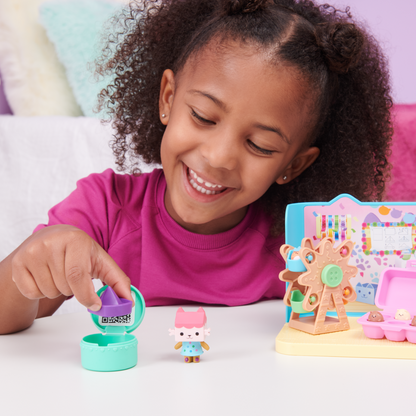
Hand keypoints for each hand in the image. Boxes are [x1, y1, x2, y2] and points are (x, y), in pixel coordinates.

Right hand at [11, 225, 131, 310]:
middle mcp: (51, 243)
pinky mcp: (18, 263)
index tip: (95, 305)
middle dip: (73, 290)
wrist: (51, 238)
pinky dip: (41, 292)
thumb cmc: (79, 251)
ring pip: (49, 291)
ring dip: (58, 290)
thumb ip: (118, 281)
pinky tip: (46, 276)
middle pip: (64, 286)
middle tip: (74, 276)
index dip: (86, 295)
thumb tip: (128, 302)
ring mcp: (32, 252)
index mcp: (75, 240)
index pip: (77, 275)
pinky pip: (32, 293)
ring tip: (60, 274)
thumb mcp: (101, 261)